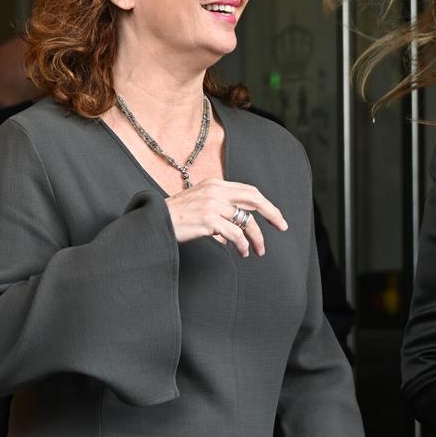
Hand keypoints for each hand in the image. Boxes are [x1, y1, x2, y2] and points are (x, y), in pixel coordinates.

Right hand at [165, 178, 287, 257]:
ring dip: (255, 238)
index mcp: (215, 183)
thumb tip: (239, 223)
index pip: (249, 190)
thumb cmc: (175, 216)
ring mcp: (212, 204)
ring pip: (245, 221)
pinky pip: (235, 234)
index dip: (266, 203)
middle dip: (272, 214)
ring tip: (258, 251)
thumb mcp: (199, 202)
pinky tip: (242, 252)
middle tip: (282, 226)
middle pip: (254, 199)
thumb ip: (219, 205)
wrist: (153, 221)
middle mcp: (215, 190)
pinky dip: (242, 245)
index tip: (276, 217)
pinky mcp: (208, 220)